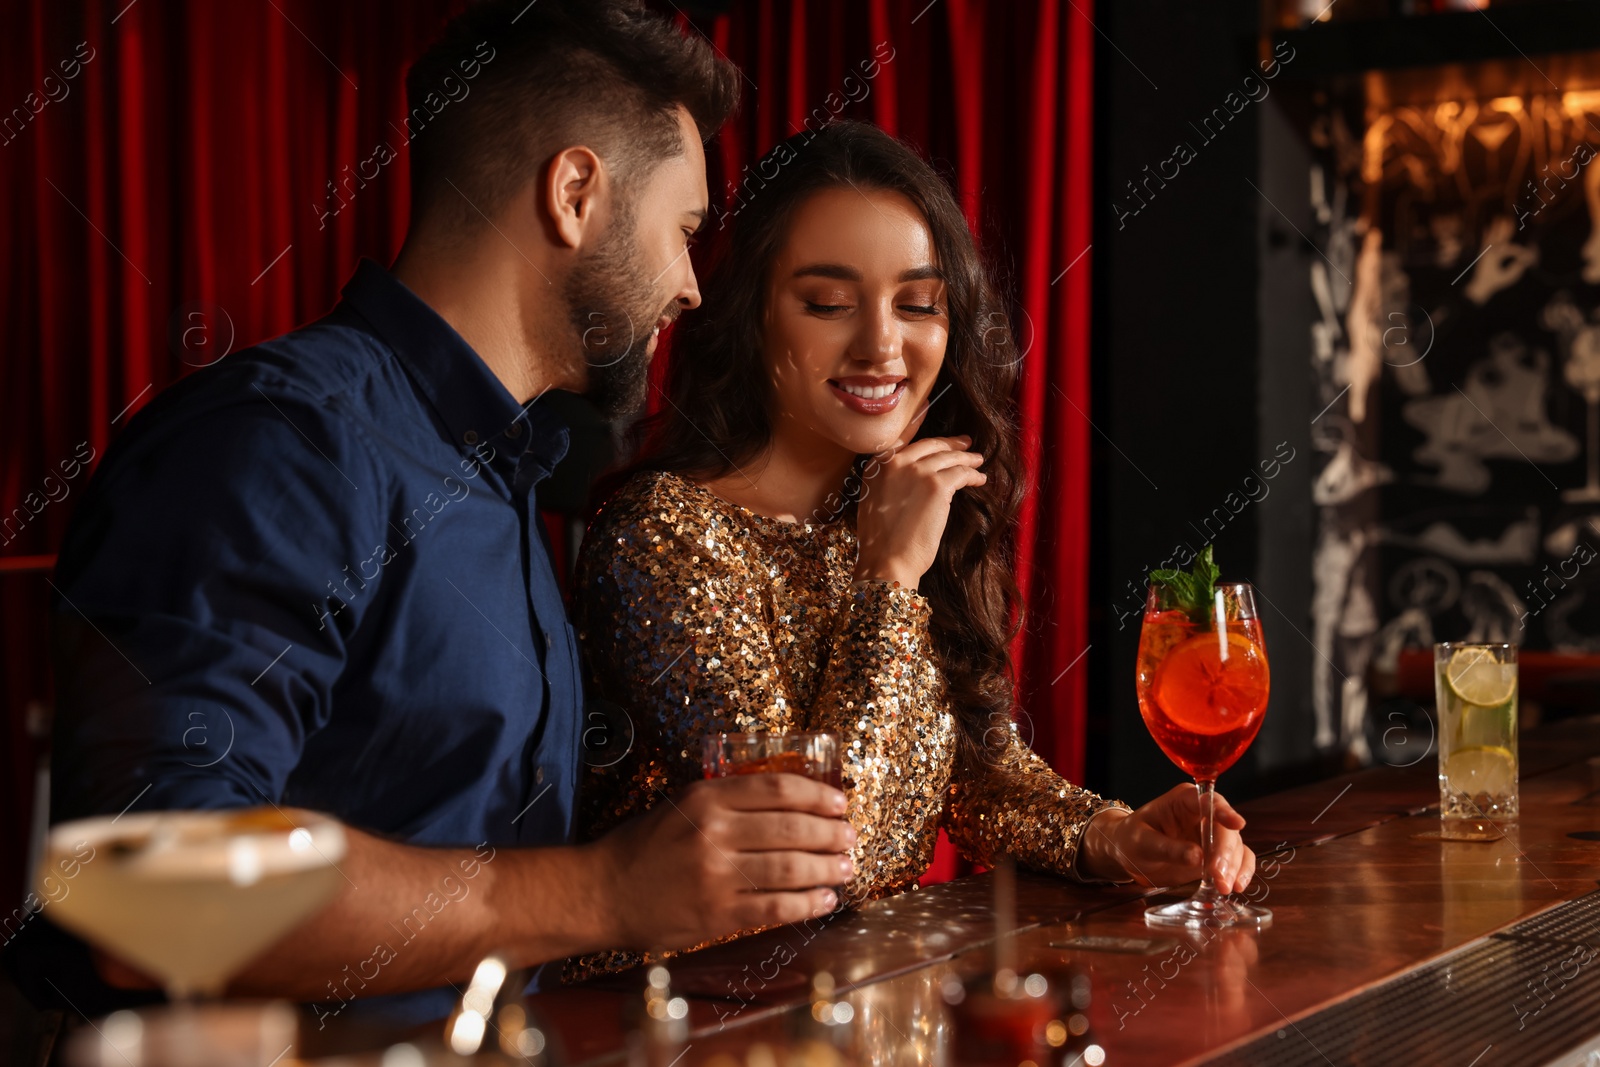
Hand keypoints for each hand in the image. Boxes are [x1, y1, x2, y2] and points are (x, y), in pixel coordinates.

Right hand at [594, 774, 855, 949]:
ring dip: (826, 868)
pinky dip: (807, 904)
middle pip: (792, 828)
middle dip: (831, 833)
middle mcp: (714, 831)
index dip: (818, 795)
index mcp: (707, 796)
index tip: (840, 803)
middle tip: (850, 836)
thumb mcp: (682, 804)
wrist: (603, 892)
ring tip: (845, 868)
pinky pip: (775, 907)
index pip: (778, 789)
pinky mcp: (717, 913)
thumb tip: (790, 803)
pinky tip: (823, 900)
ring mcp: (716, 874)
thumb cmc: (645, 846)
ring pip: (789, 868)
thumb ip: (729, 800)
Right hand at [854, 435, 986, 589]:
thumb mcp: (874, 500)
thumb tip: (911, 477)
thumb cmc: (881, 541)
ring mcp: (917, 471)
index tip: (938, 438)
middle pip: (930, 445)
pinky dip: (973, 475)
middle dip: (950, 444)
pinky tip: (979, 479)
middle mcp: (895, 462)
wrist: (887, 560)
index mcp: (877, 465)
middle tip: (964, 444)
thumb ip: (889, 481)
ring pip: (949, 457)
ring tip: (977, 461)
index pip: (906, 441)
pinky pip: (961, 473)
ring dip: (966, 458)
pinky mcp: (937, 485)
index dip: (925, 437)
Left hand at [1079, 784, 1254, 894]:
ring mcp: (1213, 834)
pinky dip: (1241, 872)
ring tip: (1224, 887)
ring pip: (1235, 846)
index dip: (1224, 811)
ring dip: (1234, 867)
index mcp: (1184, 800)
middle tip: (1219, 875)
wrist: (1131, 855)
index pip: (1209, 801)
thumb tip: (1197, 857)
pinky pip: (1238, 860)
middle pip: (1226, 829)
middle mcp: (1203, 814)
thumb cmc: (1133, 839)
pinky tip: (1237, 886)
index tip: (1236, 824)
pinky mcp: (1217, 854)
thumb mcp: (1143, 843)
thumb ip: (1169, 848)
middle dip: (1225, 853)